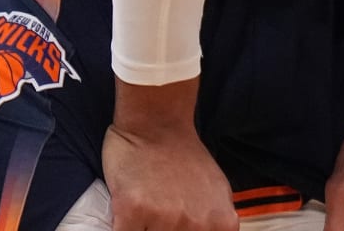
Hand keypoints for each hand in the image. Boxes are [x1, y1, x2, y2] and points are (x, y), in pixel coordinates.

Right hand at [102, 122, 237, 230]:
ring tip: (144, 214)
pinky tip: (125, 217)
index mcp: (221, 223)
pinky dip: (122, 228)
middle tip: (157, 218)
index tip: (171, 226)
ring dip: (143, 229)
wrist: (157, 123)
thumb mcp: (217, 192)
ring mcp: (165, 219)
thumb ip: (215, 225)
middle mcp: (196, 224)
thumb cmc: (185, 157)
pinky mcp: (133, 211)